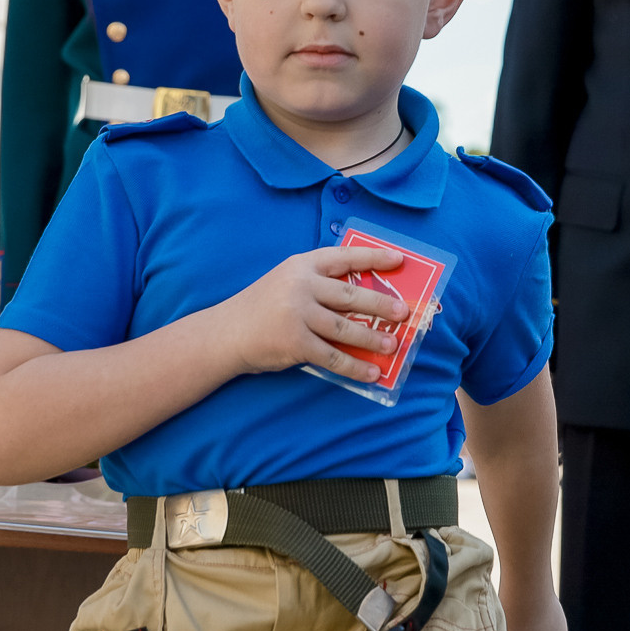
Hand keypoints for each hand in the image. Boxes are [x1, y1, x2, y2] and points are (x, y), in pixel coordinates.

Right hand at [218, 246, 406, 382]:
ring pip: (345, 327)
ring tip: (393, 345)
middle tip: (403, 313)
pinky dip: (355, 366)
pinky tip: (372, 372)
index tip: (399, 260)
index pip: (344, 257)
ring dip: (373, 338)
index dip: (374, 257)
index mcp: (301, 266)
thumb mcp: (286, 282)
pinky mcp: (295, 342)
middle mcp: (301, 286)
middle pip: (350, 295)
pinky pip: (333, 356)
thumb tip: (363, 301)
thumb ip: (317, 284)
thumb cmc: (261, 308)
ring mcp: (297, 314)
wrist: (225, 334)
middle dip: (380, 305)